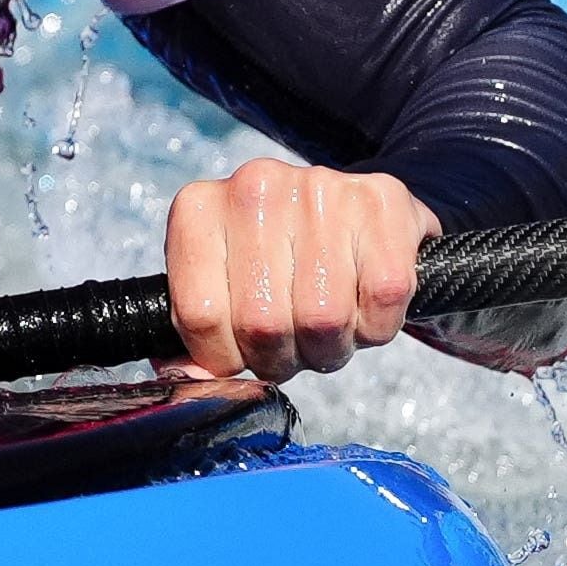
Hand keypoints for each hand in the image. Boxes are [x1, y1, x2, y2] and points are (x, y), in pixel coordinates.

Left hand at [161, 159, 436, 383]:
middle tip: (294, 345)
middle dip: (283, 357)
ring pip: (323, 319)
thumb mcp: (223, 282)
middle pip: (263, 324)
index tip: (241, 354)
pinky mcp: (381, 200)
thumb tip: (185, 378)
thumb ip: (199, 330)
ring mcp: (320, 188)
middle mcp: (255, 186)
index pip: (201, 314)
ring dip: (331, 347)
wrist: (356, 209)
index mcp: (199, 207)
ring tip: (329, 327)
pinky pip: (380, 300)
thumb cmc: (281, 257)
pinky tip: (363, 304)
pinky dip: (376, 324)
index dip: (226, 357)